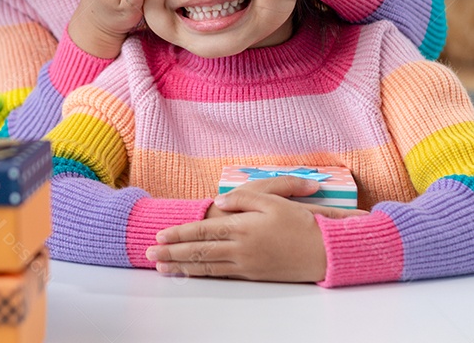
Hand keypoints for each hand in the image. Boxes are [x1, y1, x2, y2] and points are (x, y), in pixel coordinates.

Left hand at [146, 176, 366, 281]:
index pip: (203, 231)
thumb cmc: (300, 221)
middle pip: (199, 251)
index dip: (179, 234)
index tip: (160, 236)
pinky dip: (202, 274)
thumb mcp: (272, 199)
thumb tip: (219, 202)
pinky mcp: (253, 275)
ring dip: (181, 267)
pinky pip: (222, 275)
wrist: (324, 250)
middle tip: (149, 256)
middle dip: (171, 254)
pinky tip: (191, 274)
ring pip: (207, 266)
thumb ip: (243, 198)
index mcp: (243, 227)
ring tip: (162, 268)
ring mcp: (246, 264)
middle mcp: (241, 248)